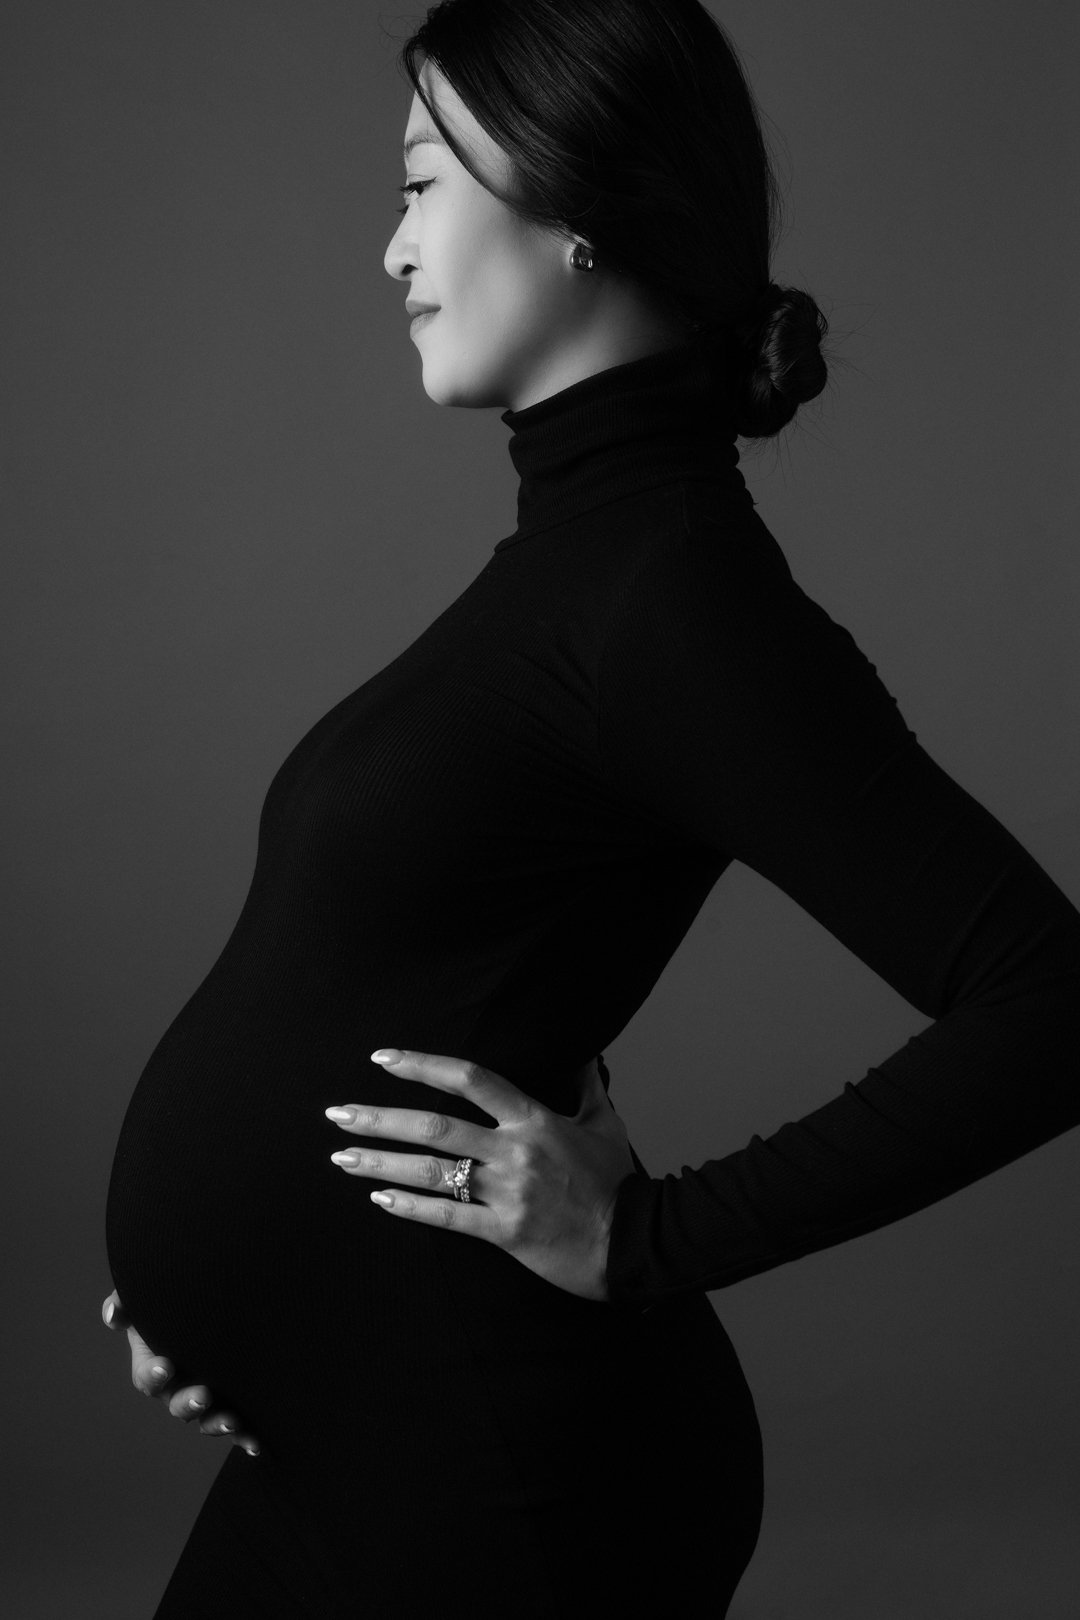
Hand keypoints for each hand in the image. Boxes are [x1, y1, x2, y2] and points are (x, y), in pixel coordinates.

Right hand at [101, 1290, 261, 1457]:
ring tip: (231, 1421)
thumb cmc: (177, 1298)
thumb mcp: (152, 1294)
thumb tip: (113, 1314)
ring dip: (216, 1423)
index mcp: (156, 1363)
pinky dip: (246, 1435)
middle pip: (177, 1404)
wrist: (222, 1300)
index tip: (165, 1367)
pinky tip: (256, 1441)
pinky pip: (238, 1424)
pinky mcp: (233, 1403)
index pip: (147, 1377)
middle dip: (188, 1404)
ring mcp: (206, 1396)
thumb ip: (128, 1300)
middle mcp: (179, 1386)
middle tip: (202, 1396)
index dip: (152, 1375)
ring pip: (207, 1419)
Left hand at [325, 1050, 635, 1301]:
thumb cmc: (619, 1181)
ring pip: (431, 1173)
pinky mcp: (504, 1233)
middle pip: (434, 1127)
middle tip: (337, 1113)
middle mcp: (514, 1152)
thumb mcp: (604, 1123)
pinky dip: (410, 1207)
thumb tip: (582, 1051)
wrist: (637, 1242)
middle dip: (379, 1118)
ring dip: (380, 1162)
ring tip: (342, 1156)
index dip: (423, 1065)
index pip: (471, 1079)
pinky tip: (380, 1198)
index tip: (383, 1058)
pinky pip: (448, 1217)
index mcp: (535, 1119)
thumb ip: (584, 1085)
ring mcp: (507, 1194)